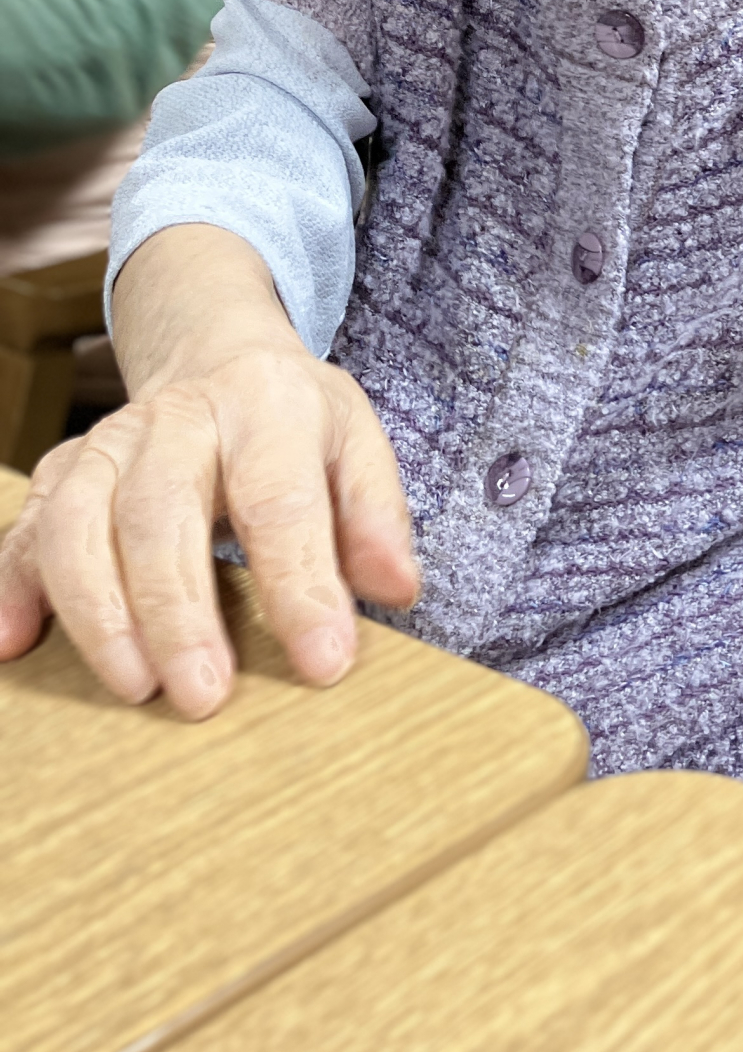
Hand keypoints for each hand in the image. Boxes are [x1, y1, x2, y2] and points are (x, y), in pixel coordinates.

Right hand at [0, 228, 416, 717]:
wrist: (216, 355)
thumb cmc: (294, 423)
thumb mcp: (357, 445)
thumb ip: (377, 517)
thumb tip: (395, 590)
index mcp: (266, 405)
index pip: (281, 501)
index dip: (302, 586)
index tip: (325, 662)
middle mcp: (177, 417)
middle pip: (160, 513)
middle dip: (179, 612)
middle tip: (204, 696)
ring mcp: (108, 443)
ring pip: (78, 524)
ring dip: (100, 612)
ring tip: (134, 686)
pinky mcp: (61, 474)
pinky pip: (26, 531)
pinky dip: (14, 587)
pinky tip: (15, 645)